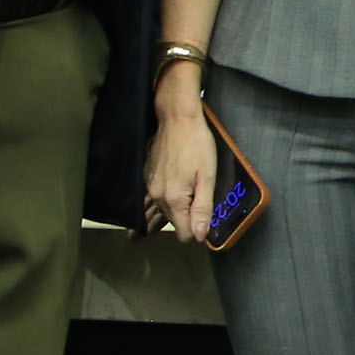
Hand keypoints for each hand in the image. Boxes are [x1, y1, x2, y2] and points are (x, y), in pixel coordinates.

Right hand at [145, 75, 217, 240]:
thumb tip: (199, 235)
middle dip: (188, 215)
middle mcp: (157, 196)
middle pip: (175, 222)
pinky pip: (159, 195)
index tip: (206, 216)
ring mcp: (149, 186)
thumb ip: (203, 208)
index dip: (197, 229)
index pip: (184, 233)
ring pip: (166, 209)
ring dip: (179, 204)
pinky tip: (179, 176)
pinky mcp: (147, 176)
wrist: (177, 119)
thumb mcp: (207, 177)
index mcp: (174, 199)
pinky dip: (170, 192)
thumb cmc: (196, 144)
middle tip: (201, 192)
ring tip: (191, 183)